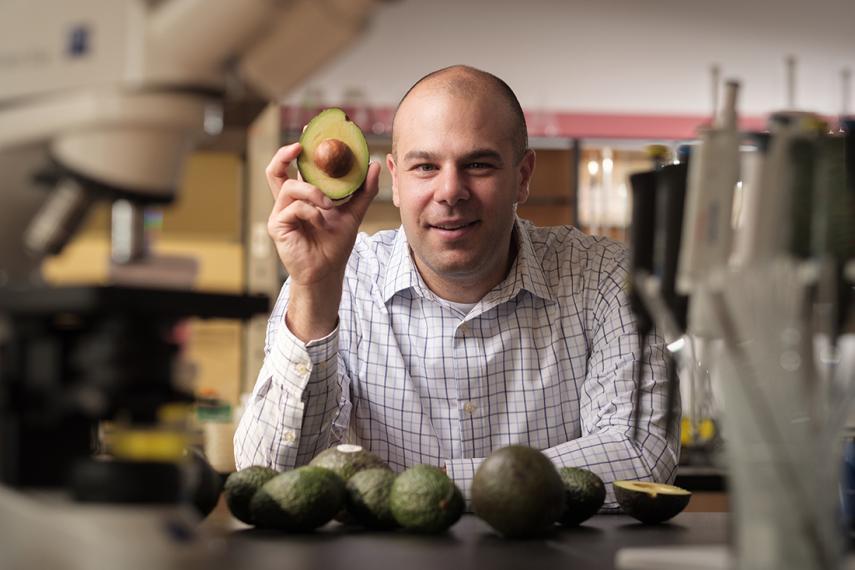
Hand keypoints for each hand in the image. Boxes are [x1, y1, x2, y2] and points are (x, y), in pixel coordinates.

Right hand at [266, 142, 379, 339]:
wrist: (328, 271)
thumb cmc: (335, 244)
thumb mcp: (354, 212)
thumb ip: (363, 190)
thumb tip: (374, 164)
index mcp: (302, 196)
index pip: (295, 166)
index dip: (297, 148)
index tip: (308, 131)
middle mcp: (287, 202)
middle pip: (275, 170)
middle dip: (285, 154)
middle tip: (300, 146)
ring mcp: (280, 213)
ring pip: (290, 187)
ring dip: (313, 193)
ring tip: (329, 205)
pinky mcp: (278, 226)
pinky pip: (294, 208)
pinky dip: (312, 213)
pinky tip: (322, 223)